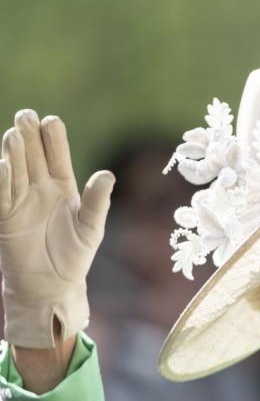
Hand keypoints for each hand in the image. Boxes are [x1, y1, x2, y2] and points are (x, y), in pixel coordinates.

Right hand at [0, 110, 112, 348]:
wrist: (52, 284)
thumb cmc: (74, 255)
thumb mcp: (91, 227)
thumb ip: (98, 201)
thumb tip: (108, 175)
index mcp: (62, 186)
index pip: (57, 157)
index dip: (54, 140)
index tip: (51, 120)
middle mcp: (39, 188)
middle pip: (32, 157)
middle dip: (28, 137)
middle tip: (26, 116)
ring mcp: (20, 201)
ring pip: (15, 171)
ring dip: (13, 154)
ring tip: (14, 135)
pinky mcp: (6, 218)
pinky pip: (2, 196)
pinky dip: (2, 181)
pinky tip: (2, 165)